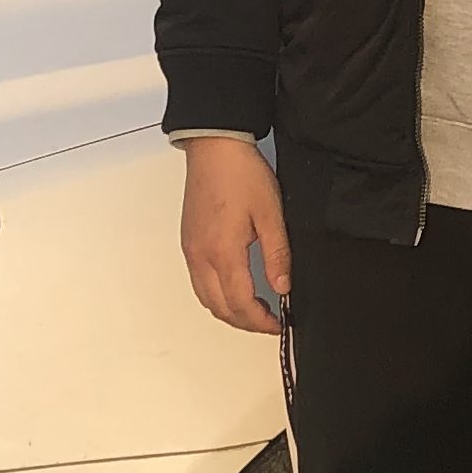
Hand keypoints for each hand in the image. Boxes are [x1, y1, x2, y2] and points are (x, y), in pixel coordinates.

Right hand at [180, 136, 289, 335]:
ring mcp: (191, 251)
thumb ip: (277, 255)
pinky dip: (216, 296)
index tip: (279, 324)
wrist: (214, 148)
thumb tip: (282, 287)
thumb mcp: (270, 214)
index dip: (261, 321)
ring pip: (206, 299)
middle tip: (270, 322)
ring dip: (229, 312)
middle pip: (220, 308)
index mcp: (223, 252)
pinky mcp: (188, 242)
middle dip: (245, 322)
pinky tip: (234, 291)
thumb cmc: (242, 174)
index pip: (241, 303)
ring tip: (255, 310)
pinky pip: (198, 283)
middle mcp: (201, 257)